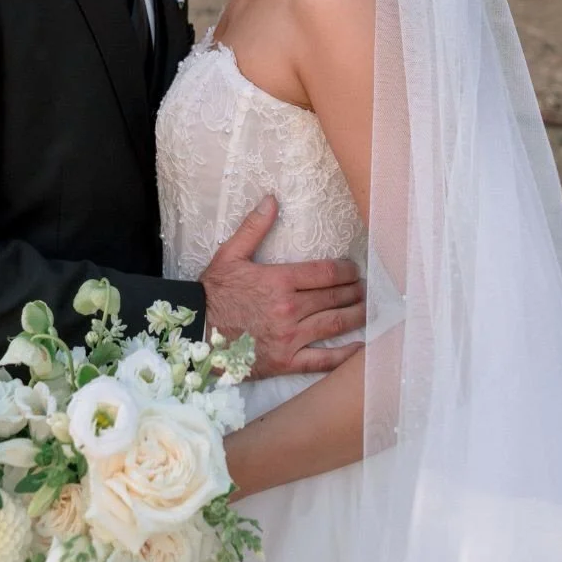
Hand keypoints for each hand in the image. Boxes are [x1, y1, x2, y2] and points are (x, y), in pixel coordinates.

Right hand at [200, 195, 366, 379]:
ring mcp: (290, 337)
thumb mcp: (229, 255)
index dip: (346, 270)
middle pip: (335, 297)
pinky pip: (322, 360)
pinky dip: (344, 355)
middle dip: (354, 291)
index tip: (354, 270)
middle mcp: (289, 309)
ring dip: (357, 315)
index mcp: (279, 281)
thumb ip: (254, 228)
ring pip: (335, 324)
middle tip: (365, 288)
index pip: (326, 273)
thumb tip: (272, 199)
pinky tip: (359, 346)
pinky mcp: (286, 361)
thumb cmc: (212, 293)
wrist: (194, 334)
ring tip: (367, 310)